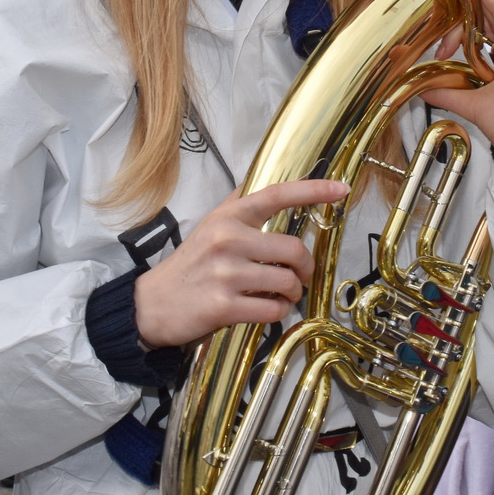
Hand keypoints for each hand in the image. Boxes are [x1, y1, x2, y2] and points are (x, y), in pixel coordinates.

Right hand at [134, 180, 345, 348]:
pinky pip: (273, 309)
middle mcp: (227, 240)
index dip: (313, 190)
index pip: (276, 195)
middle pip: (293, 249)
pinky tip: (267, 309)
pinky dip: (278, 312)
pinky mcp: (224, 305)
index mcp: (228, 217)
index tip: (341, 189)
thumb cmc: (189, 265)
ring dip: (292, 293)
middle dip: (305, 267)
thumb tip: (265, 182)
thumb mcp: (210, 225)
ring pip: (287, 281)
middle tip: (299, 276)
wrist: (152, 304)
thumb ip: (238, 205)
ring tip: (280, 294)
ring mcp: (226, 273)